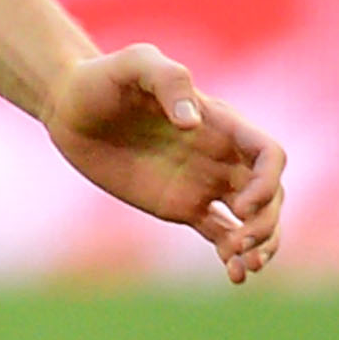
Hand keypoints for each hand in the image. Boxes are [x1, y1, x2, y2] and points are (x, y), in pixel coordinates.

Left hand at [44, 45, 285, 282]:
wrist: (68, 107)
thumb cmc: (101, 77)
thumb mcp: (134, 64)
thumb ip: (169, 80)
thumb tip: (192, 121)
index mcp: (219, 123)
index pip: (268, 155)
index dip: (268, 183)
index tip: (240, 205)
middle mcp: (219, 155)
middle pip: (270, 194)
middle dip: (267, 222)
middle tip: (240, 241)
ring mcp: (202, 182)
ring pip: (253, 219)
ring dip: (261, 244)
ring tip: (243, 265)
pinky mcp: (180, 205)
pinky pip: (220, 234)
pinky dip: (233, 256)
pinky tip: (234, 275)